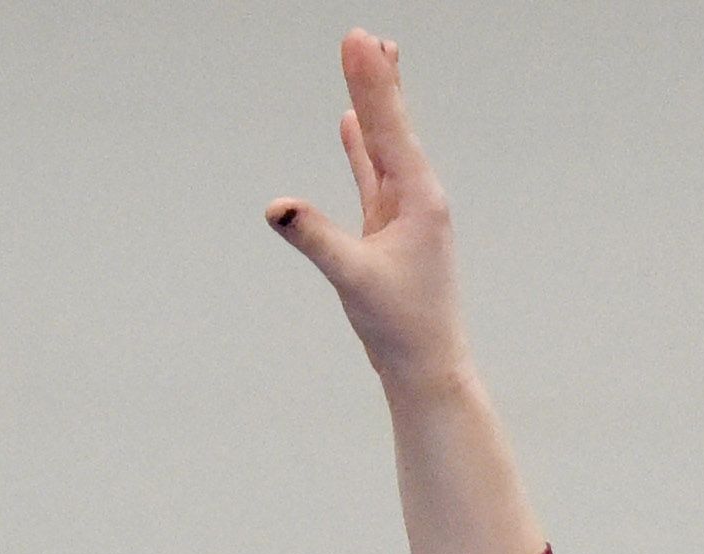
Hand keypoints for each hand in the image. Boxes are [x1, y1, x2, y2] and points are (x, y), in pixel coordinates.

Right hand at [265, 29, 471, 395]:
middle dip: (375, 79)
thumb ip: (316, 239)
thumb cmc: (400, 328)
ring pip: (383, 145)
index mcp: (417, 199)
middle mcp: (416, 198)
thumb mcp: (355, 280)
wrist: (425, 368)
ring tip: (371, 59)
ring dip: (373, 103)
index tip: (360, 39)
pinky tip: (351, 123)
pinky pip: (373, 174)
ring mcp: (404, 212)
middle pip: (390, 126)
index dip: (371, 83)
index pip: (387, 128)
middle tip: (366, 35)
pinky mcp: (389, 230)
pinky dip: (361, 146)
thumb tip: (277, 208)